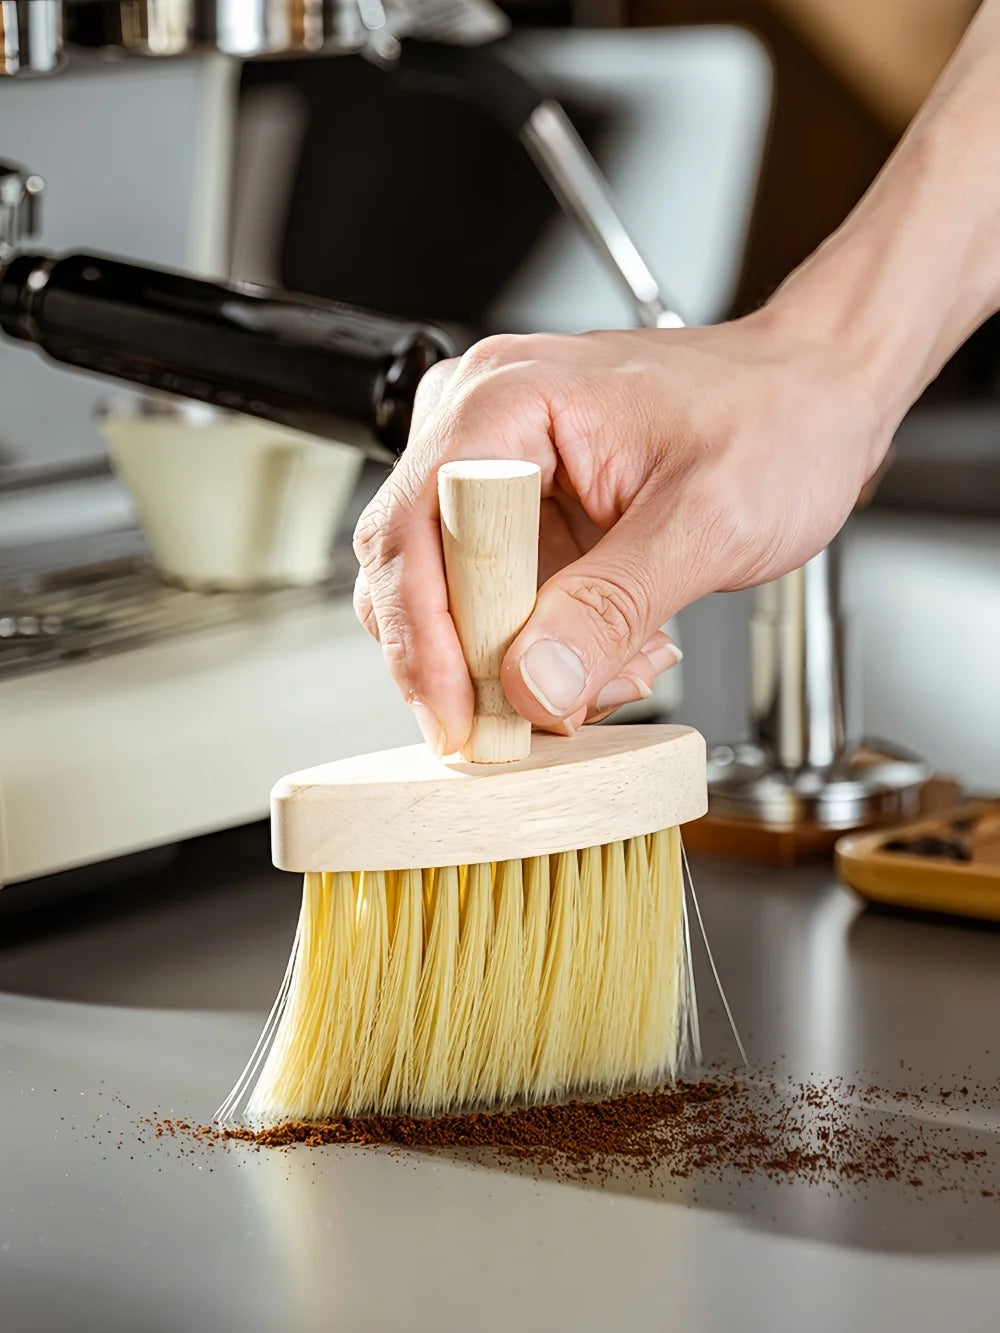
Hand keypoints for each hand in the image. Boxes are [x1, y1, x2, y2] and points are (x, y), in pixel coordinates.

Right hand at [353, 304, 889, 756]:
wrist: (819, 399)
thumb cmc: (777, 419)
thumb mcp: (705, 523)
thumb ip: (611, 609)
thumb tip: (529, 686)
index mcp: (505, 401)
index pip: (411, 530)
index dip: (424, 638)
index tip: (462, 719)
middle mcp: (480, 427)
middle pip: (414, 574)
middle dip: (473, 663)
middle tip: (537, 719)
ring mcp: (498, 473)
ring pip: (454, 603)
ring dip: (519, 664)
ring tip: (617, 668)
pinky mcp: (524, 516)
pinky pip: (499, 605)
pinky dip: (546, 649)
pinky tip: (620, 647)